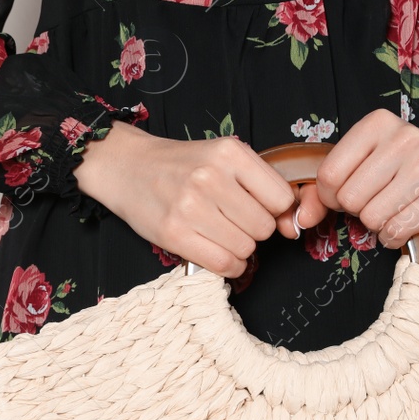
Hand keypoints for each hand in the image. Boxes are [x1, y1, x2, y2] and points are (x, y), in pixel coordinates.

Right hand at [73, 122, 300, 277]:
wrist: (127, 167)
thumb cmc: (180, 166)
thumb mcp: (222, 158)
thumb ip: (260, 185)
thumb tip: (291, 226)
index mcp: (229, 153)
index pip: (280, 198)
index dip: (275, 210)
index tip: (259, 210)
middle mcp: (210, 177)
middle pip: (263, 227)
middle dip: (254, 231)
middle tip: (233, 221)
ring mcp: (190, 207)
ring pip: (246, 248)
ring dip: (239, 249)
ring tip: (220, 234)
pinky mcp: (174, 234)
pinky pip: (223, 264)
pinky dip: (229, 266)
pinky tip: (219, 253)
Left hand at [292, 109, 418, 246]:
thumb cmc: (402, 165)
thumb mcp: (363, 161)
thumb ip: (325, 187)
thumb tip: (302, 217)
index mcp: (377, 124)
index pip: (329, 174)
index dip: (330, 195)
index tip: (345, 193)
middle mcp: (404, 139)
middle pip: (349, 199)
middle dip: (356, 209)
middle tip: (376, 199)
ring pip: (371, 218)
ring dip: (376, 223)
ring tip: (393, 207)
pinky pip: (396, 231)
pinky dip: (394, 236)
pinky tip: (406, 220)